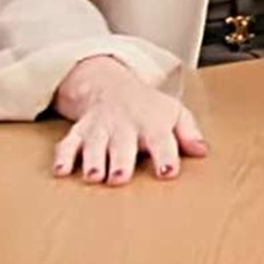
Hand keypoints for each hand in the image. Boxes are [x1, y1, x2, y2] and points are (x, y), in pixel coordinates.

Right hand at [51, 55, 207, 185]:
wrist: (112, 85)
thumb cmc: (148, 107)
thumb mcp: (175, 113)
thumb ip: (189, 133)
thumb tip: (202, 151)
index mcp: (152, 124)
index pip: (162, 141)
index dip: (165, 156)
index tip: (167, 172)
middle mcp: (124, 126)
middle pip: (122, 145)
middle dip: (120, 162)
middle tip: (119, 178)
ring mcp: (100, 129)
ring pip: (94, 145)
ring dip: (93, 160)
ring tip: (94, 177)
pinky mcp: (79, 132)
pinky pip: (68, 144)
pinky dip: (63, 157)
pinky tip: (61, 171)